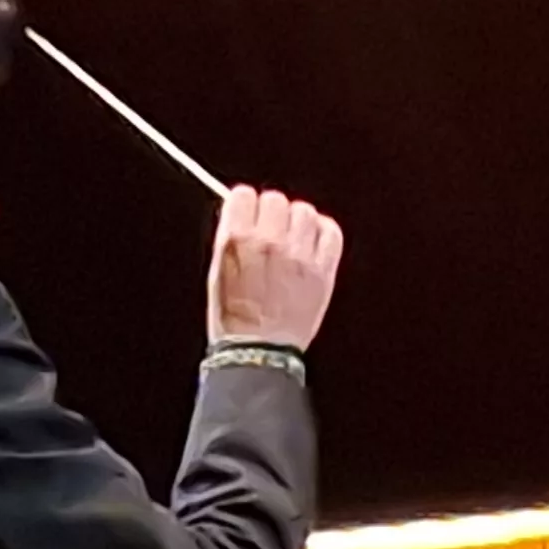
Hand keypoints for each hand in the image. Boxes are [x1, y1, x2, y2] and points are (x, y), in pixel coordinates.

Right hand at [208, 186, 344, 350]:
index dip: (246, 206)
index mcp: (237, 240)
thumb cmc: (233, 317)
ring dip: (298, 222)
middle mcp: (269, 242)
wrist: (258, 353)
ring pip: (305, 212)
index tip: (249, 216)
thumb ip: (232, 236)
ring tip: (292, 241)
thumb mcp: (218, 270)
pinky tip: (313, 244)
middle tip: (271, 233)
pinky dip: (323, 233)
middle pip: (276, 199)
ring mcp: (299, 256)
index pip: (244, 195)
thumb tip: (246, 212)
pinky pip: (331, 233)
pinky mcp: (323, 271)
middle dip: (271, 214)